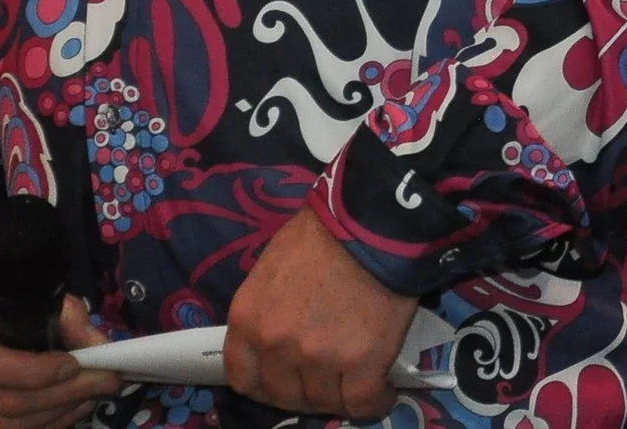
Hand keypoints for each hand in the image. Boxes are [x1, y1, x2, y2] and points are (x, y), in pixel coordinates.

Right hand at [0, 266, 115, 428]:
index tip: (77, 364)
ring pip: (2, 426)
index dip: (39, 372)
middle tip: (104, 383)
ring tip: (89, 397)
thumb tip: (101, 348)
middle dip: (63, 396)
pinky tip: (64, 410)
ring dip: (55, 416)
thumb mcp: (22, 289)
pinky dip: (38, 426)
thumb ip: (64, 316)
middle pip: (4, 402)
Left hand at [223, 205, 415, 418]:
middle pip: (284, 395)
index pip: (243, 378)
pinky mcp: (363, 363)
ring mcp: (318, 358)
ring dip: (340, 397)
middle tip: (327, 379)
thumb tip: (282, 329)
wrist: (375, 222)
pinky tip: (383, 392)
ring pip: (324, 402)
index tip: (285, 380)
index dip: (265, 384)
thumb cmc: (325, 233)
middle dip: (305, 392)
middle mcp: (276, 345)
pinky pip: (363, 403)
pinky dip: (376, 401)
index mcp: (248, 319)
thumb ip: (269, 308)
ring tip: (358, 381)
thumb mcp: (273, 266)